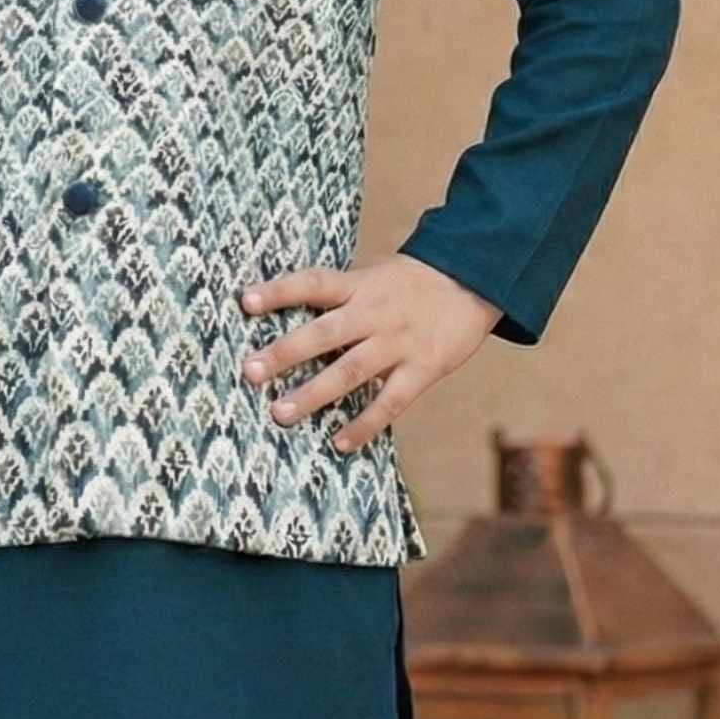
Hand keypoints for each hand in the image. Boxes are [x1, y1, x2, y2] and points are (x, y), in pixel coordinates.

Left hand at [237, 253, 502, 452]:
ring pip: (351, 371)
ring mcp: (398, 343)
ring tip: (280, 413)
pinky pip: (390, 401)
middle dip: (285, 353)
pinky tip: (339, 443)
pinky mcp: (423, 369)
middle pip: (324, 333)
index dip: (279, 291)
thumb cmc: (411, 282)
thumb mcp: (373, 275)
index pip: (313, 283)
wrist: (475, 279)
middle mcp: (374, 313)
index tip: (244, 300)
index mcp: (359, 285)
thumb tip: (287, 307)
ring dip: (314, 394)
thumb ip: (339, 294)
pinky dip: (365, 424)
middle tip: (250, 372)